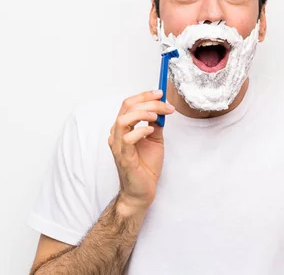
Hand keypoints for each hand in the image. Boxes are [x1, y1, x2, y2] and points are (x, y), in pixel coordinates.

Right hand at [108, 90, 174, 210]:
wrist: (142, 191)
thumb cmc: (146, 166)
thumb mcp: (155, 139)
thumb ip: (155, 124)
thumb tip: (161, 108)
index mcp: (123, 128)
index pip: (129, 104)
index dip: (144, 95)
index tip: (161, 92)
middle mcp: (117, 134)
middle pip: (127, 107)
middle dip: (148, 101)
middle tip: (166, 104)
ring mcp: (118, 146)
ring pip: (123, 120)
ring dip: (142, 113)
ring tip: (156, 116)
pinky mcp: (123, 157)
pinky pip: (127, 139)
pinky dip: (140, 130)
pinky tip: (150, 130)